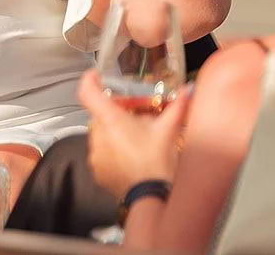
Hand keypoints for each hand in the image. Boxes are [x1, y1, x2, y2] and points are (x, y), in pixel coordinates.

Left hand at [78, 70, 191, 198]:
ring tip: (137, 142)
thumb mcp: (168, 132)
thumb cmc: (157, 163)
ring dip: (114, 135)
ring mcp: (95, 154)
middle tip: (135, 117)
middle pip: (100, 115)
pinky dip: (113, 153)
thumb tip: (187, 92)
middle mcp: (97, 135)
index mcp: (111, 120)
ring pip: (101, 135)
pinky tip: (131, 158)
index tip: (96, 76)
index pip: (87, 93)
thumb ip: (177, 108)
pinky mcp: (97, 171)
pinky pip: (102, 154)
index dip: (89, 81)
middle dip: (115, 114)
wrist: (152, 198)